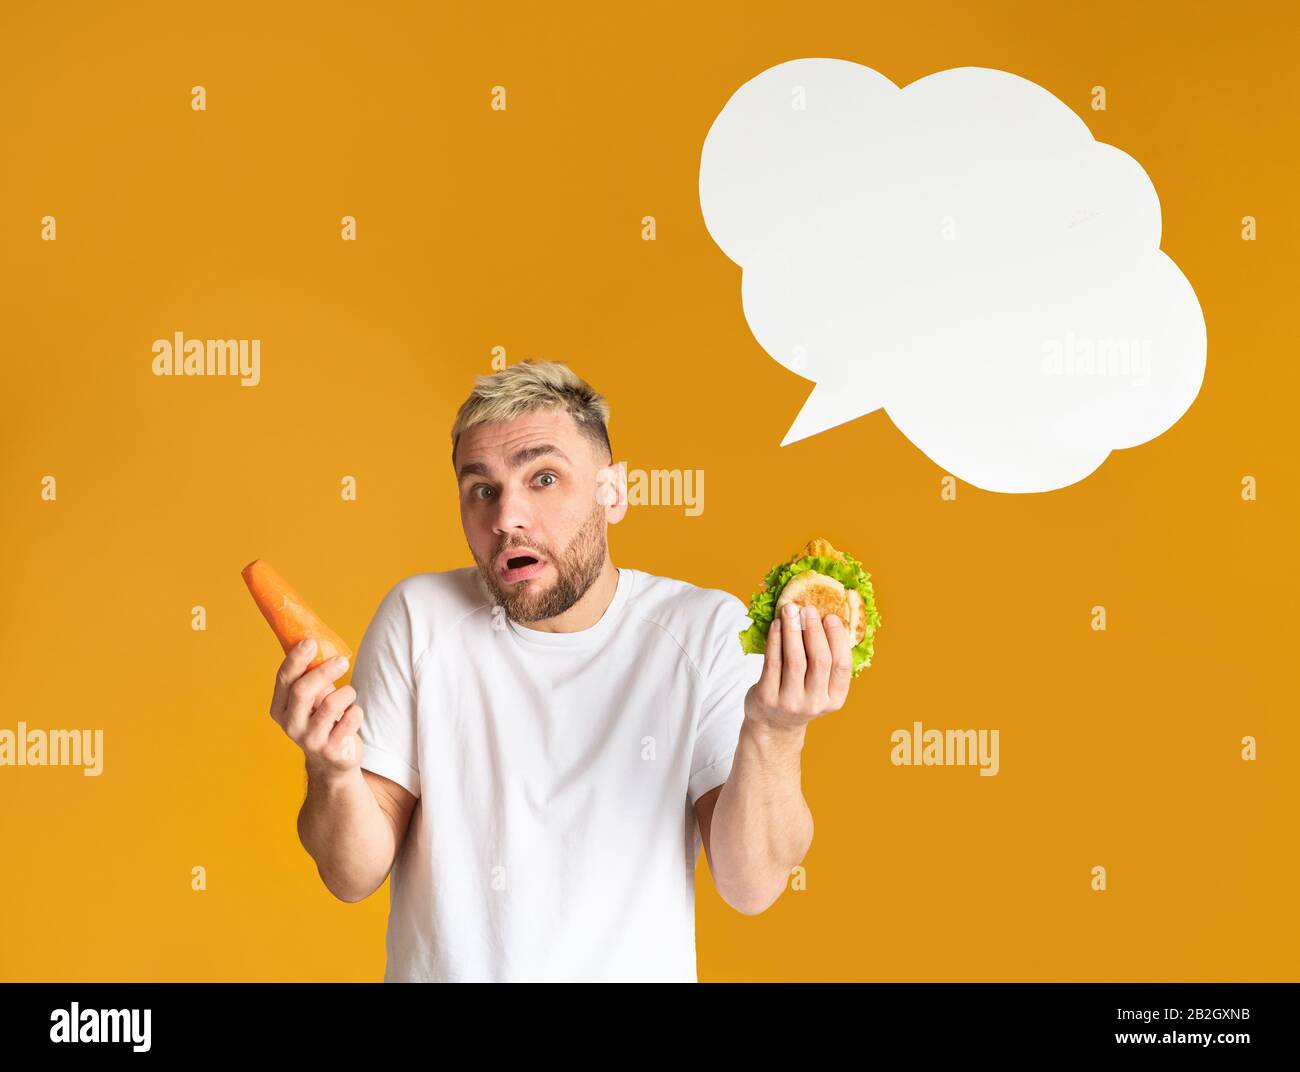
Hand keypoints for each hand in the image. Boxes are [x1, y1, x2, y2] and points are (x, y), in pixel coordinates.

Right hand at [269, 638, 364, 777]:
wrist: (332, 762)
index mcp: (279, 709)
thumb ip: (311, 678)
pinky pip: (351, 718)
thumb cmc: (322, 720)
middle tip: (343, 660)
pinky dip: (356, 711)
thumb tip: (316, 643)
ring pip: (332, 703)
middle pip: (303, 690)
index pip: (284, 679)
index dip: (296, 659)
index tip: (310, 642)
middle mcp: (290, 725)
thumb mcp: (312, 700)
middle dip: (324, 671)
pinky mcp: (332, 750)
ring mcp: (310, 740)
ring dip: (347, 693)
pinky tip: (352, 716)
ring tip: (349, 695)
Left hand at [744, 601, 853, 733]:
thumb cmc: (800, 695)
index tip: (831, 616)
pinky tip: (776, 624)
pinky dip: (775, 639)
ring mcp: (790, 702)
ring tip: (790, 610)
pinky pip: (773, 662)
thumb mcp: (819, 686)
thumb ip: (826, 660)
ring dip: (793, 630)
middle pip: (820, 660)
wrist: (773, 724)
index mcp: (834, 699)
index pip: (842, 665)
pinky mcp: (767, 697)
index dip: (837, 638)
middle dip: (814, 630)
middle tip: (808, 609)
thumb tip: (826, 617)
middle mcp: (815, 703)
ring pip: (795, 659)